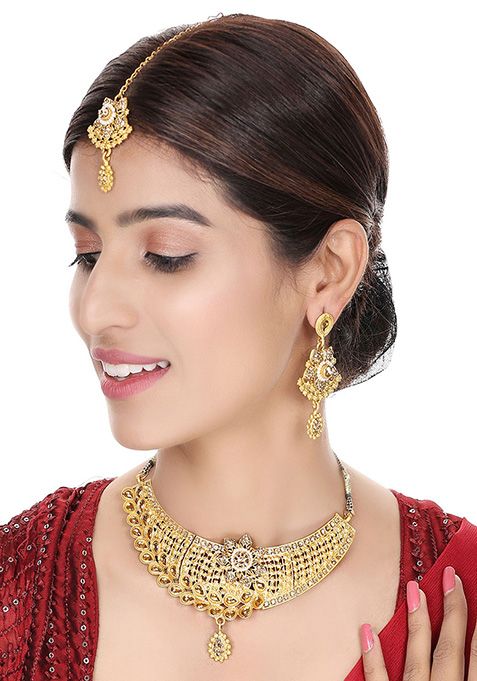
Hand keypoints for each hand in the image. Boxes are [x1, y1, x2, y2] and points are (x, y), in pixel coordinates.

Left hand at [360, 565, 476, 679]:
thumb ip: (470, 676)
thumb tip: (468, 649)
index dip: (476, 628)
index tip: (465, 590)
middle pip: (449, 650)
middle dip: (452, 612)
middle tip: (449, 576)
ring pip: (416, 659)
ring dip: (416, 623)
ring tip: (414, 590)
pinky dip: (372, 658)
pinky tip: (368, 631)